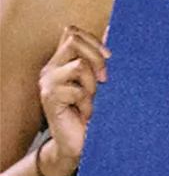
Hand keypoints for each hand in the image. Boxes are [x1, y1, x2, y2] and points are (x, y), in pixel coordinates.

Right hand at [38, 24, 109, 168]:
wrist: (80, 145)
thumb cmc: (94, 115)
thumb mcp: (100, 84)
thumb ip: (101, 59)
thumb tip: (112, 29)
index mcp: (62, 62)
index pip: (72, 32)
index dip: (93, 40)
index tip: (109, 58)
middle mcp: (51, 68)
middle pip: (74, 40)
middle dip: (97, 59)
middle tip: (104, 81)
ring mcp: (48, 82)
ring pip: (79, 65)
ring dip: (92, 86)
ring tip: (92, 102)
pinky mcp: (49, 97)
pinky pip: (77, 90)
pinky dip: (88, 104)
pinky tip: (86, 115)